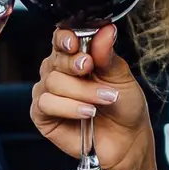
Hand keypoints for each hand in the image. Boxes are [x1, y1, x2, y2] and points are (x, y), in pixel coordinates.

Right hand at [29, 26, 153, 169]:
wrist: (127, 139)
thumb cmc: (124, 106)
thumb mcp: (121, 76)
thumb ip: (107, 55)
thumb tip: (105, 30)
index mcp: (75, 56)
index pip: (62, 38)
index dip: (65, 38)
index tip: (75, 43)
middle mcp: (58, 72)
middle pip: (56, 59)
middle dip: (76, 65)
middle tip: (91, 69)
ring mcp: (48, 92)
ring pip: (52, 82)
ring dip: (81, 91)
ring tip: (103, 101)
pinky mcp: (42, 114)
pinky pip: (46, 103)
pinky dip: (68, 107)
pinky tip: (86, 113)